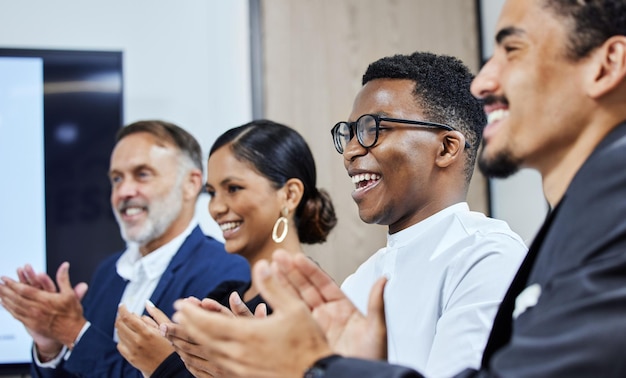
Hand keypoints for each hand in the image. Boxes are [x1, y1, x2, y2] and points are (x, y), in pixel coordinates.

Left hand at [0, 262, 87, 358]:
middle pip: (16, 298)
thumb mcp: (70, 294)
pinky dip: (9, 309)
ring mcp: (33, 318)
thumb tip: (64, 265)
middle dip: (5, 290)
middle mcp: (37, 309)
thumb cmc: (72, 313)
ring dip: (4, 298)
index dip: (12, 284)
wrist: (73, 332)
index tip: (5, 278)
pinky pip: (16, 316)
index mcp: (45, 300)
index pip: (24, 290)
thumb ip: (63, 278)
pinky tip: (4, 304)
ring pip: (14, 307)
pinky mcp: (31, 324)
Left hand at [116, 303, 174, 375]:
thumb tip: (147, 303)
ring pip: (119, 334)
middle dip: (120, 317)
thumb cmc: (171, 346)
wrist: (169, 368)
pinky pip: (120, 345)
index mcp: (147, 333)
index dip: (122, 309)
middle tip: (125, 314)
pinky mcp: (130, 357)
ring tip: (130, 324)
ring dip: (122, 326)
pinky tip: (130, 336)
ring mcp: (132, 350)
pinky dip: (122, 338)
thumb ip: (155, 314)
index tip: (122, 305)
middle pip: (120, 325)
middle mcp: (137, 342)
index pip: (127, 317)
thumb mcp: (166, 328)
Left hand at [170, 259, 333, 377]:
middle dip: (186, 325)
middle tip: (175, 315)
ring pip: (207, 354)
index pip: (208, 323)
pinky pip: (215, 367)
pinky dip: (204, 357)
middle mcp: (238, 354)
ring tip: (184, 331)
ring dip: (192, 341)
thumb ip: (274, 286)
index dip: (191, 314)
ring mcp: (239, 369)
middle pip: (203, 339)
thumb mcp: (295, 308)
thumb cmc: (307, 343)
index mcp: (247, 335)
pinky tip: (203, 353)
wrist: (316, 376)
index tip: (180, 304)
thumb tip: (262, 264)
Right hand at [274, 249, 387, 359]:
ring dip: (281, 285)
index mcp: (343, 309)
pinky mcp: (303, 341)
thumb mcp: (376, 330)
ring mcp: (313, 328)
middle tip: (278, 257)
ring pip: (294, 301)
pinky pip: (288, 321)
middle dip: (291, 272)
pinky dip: (278, 308)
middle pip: (305, 289)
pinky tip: (267, 297)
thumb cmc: (372, 360)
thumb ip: (376, 304)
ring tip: (269, 270)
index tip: (298, 257)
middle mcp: (326, 316)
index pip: (323, 284)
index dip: (310, 270)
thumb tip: (384, 280)